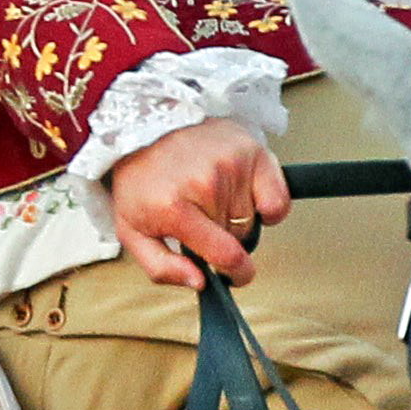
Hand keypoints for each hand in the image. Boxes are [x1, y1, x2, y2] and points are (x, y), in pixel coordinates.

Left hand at [105, 118, 290, 289]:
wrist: (145, 127)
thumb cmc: (141, 181)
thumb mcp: (132, 231)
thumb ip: (161, 267)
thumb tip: (199, 282)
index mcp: (175, 208)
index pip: (226, 254)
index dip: (237, 273)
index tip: (238, 275)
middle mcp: (206, 184)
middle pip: (240, 236)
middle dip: (225, 236)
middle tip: (203, 217)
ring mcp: (231, 163)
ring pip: (254, 218)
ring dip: (239, 215)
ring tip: (213, 197)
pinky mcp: (250, 149)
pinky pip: (278, 198)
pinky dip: (268, 203)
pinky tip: (244, 194)